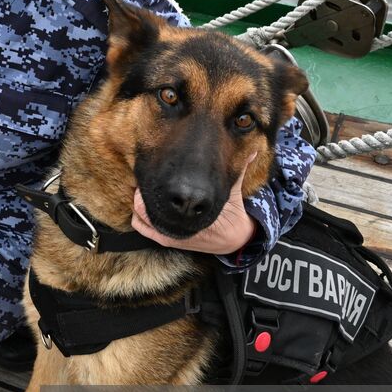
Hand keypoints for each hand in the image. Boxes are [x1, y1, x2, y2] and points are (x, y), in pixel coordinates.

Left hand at [131, 155, 258, 254]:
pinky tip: (145, 206)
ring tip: (144, 191)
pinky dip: (140, 218)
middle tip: (145, 180)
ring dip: (139, 204)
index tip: (152, 173)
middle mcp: (176, 228)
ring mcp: (168, 236)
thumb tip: (252, 151)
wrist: (232, 239)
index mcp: (190, 215)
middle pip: (142, 207)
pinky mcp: (165, 241)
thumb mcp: (232, 191)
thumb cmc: (230, 213)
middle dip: (142, 192)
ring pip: (139, 218)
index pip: (156, 198)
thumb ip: (239, 170)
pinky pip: (142, 228)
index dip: (149, 184)